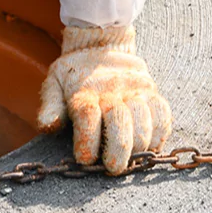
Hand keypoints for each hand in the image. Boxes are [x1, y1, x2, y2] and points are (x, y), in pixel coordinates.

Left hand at [37, 25, 171, 174]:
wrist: (100, 45)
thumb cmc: (74, 74)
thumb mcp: (54, 84)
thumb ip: (50, 107)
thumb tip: (48, 126)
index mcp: (84, 91)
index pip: (87, 116)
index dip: (87, 141)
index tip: (85, 160)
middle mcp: (111, 90)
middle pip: (119, 121)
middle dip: (117, 150)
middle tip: (113, 168)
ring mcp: (134, 90)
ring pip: (143, 120)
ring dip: (138, 144)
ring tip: (131, 159)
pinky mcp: (151, 91)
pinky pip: (162, 113)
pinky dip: (159, 132)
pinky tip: (150, 146)